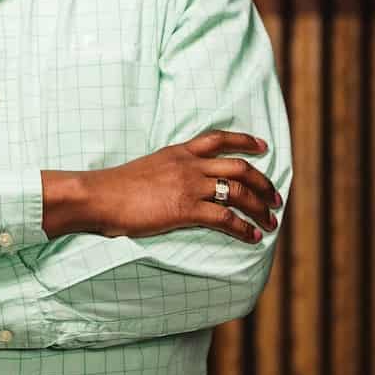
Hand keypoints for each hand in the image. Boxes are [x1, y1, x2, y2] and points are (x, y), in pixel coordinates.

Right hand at [41, 130, 279, 243]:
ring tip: (271, 221)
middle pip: (240, 167)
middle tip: (276, 197)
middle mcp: (189, 165)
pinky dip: (244, 228)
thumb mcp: (148, 167)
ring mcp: (189, 186)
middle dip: (264, 183)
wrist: (98, 195)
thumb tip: (177, 182)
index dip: (246, 141)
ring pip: (238, 192)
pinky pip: (225, 217)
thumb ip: (168, 170)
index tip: (264, 147)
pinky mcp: (185, 209)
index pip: (219, 138)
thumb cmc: (115, 187)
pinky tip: (252, 236)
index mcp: (179, 151)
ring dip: (260, 207)